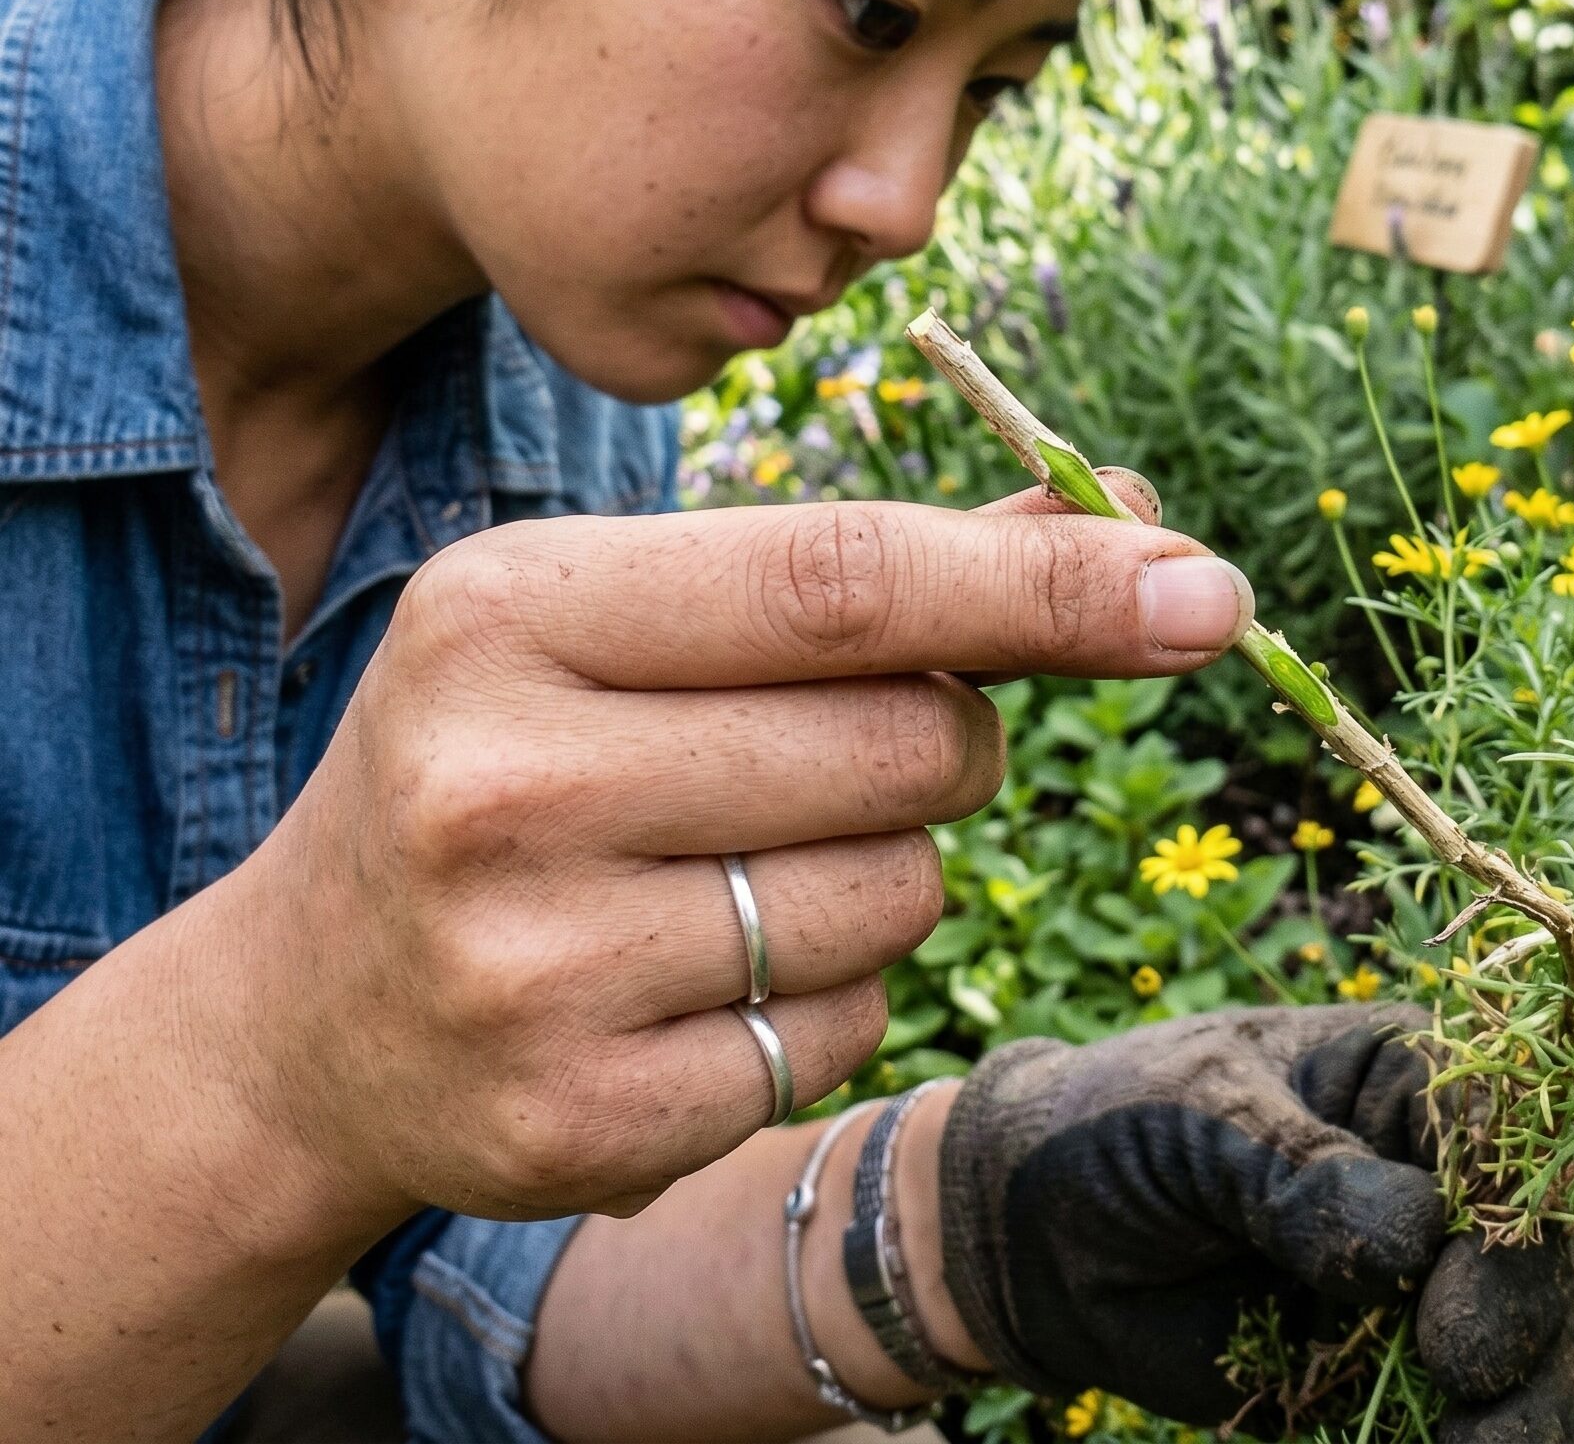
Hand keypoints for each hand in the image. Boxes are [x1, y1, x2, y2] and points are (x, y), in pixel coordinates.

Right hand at [214, 494, 1253, 1234]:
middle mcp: (505, 782)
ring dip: (885, 873)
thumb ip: (870, 573)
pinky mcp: (577, 1121)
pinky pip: (846, 1036)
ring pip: (901, 897)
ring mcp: (534, 968)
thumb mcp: (637, 627)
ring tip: (733, 867)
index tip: (1204, 585)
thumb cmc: (516, 759)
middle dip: (948, 740)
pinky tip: (698, 982)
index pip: (843, 582)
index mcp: (516, 612)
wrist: (307, 1007)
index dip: (1044, 584)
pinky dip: (828, 1001)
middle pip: (909, 746)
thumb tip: (1120, 515)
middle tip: (846, 748)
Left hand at [937, 1004, 1573, 1442]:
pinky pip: (1460, 1418)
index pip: (1501, 1127)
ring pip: (1525, 1346)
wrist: (1029, 1236)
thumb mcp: (1194, 1115)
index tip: (1453, 1303)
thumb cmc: (1113, 1127)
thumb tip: (1412, 1236)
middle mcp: (1432, 1176)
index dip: (1508, 1210)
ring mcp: (1419, 1282)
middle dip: (1524, 1324)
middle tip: (1464, 1386)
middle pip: (1532, 1248)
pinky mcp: (1384, 1371)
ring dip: (1529, 1410)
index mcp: (1401, 1074)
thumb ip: (1295, 1171)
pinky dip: (1474, 1443)